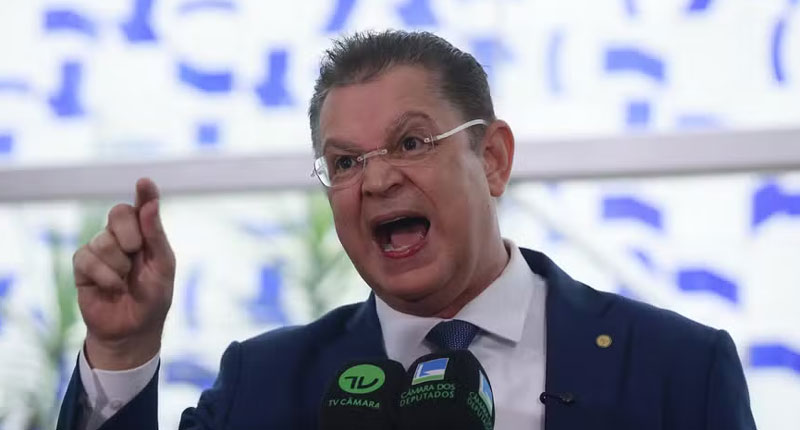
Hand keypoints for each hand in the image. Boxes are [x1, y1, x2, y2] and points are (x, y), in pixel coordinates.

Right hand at [74, 178, 175, 369]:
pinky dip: (104, 276)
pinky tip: (112, 288)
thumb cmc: (153, 298)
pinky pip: (87, 258)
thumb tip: (150, 205)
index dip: (144, 193)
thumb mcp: (163, 268)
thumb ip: (156, 237)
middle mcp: (122, 237)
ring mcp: (101, 249)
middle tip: (135, 252)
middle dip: (129, 233)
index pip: (143, 206)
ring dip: (118, 265)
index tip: (145, 182)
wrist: (132, 330)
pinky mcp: (83, 265)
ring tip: (124, 281)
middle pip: (118, 213)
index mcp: (146, 234)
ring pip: (103, 240)